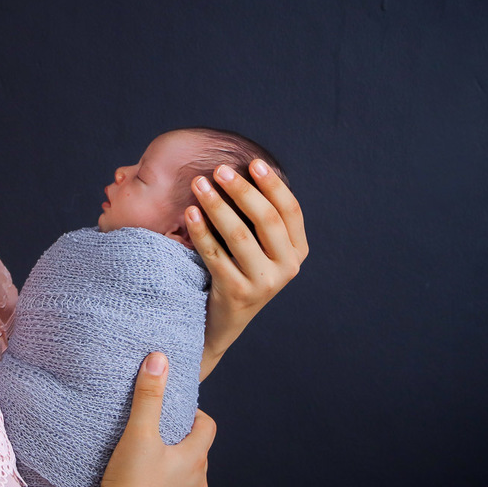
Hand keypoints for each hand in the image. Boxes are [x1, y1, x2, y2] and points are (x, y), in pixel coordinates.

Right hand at [94, 352, 216, 486]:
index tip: (176, 414)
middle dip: (180, 447)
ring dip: (173, 478)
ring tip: (146, 471)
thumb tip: (159, 358)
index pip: (207, 428)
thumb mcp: (138, 431)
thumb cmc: (129, 479)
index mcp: (194, 460)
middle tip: (155, 440)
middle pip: (197, 458)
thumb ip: (148, 394)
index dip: (194, 417)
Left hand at [186, 159, 307, 377]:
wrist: (220, 323)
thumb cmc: (237, 272)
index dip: (272, 184)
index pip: (290, 210)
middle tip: (219, 169)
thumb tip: (241, 170)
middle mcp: (287, 268)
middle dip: (241, 190)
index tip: (253, 163)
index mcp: (297, 251)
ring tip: (199, 184)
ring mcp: (264, 283)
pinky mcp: (237, 293)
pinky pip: (215, 254)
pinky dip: (201, 230)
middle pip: (266, 219)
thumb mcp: (258, 248)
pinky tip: (190, 212)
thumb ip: (259, 218)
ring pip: (239, 235)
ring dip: (217, 205)